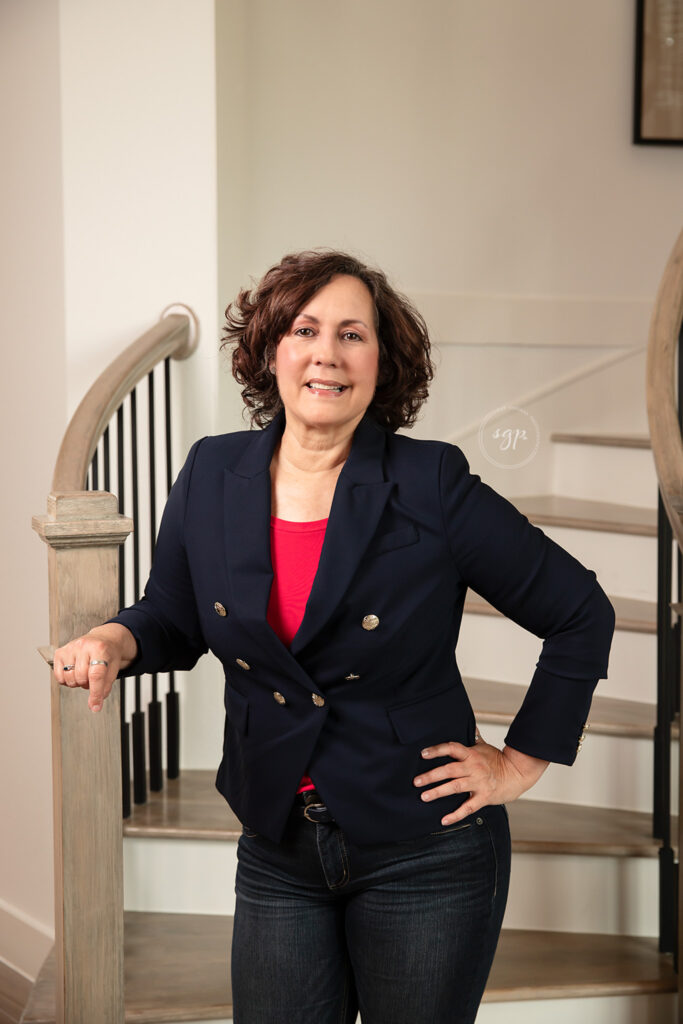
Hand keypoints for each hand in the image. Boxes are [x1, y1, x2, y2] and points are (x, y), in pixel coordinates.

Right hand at [53, 624, 136, 712]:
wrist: (103, 638)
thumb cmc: (108, 654)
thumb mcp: (114, 668)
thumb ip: (105, 686)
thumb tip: (95, 703)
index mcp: (100, 648)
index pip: (96, 674)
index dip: (95, 693)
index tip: (95, 706)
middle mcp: (84, 646)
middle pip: (81, 677)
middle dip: (87, 684)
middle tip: (92, 679)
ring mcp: (70, 648)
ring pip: (69, 678)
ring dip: (77, 683)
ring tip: (84, 674)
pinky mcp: (60, 652)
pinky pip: (58, 676)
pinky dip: (66, 680)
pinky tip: (74, 673)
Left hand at [413, 729, 548, 825]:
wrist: (518, 773)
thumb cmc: (499, 760)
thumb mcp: (484, 746)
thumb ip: (474, 738)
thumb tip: (470, 725)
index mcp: (471, 754)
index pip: (451, 748)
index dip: (437, 750)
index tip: (423, 754)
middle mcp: (473, 767)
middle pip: (449, 770)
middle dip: (431, 775)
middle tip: (416, 781)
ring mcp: (479, 783)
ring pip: (455, 787)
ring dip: (438, 792)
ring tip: (424, 797)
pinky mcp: (484, 797)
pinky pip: (468, 807)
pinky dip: (456, 815)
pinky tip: (444, 819)